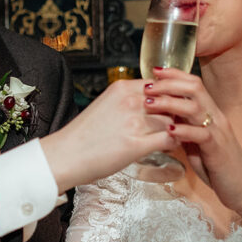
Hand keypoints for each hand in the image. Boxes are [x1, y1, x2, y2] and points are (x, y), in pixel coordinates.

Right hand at [40, 79, 173, 192]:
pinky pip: (168, 139)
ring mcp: (134, 123)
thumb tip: (145, 104)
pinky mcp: (137, 145)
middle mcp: (130, 102)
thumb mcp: (105, 105)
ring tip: (174, 136)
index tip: (170, 107)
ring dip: (176, 129)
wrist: (65, 155)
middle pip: (169, 101)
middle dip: (174, 113)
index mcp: (122, 88)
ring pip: (171, 120)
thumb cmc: (82, 135)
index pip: (159, 85)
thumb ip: (126, 101)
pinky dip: (173, 143)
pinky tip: (169, 147)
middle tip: (177, 123)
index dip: (168, 96)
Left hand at [143, 68, 241, 215]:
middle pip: (194, 88)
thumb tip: (164, 119)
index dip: (174, 75)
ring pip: (195, 107)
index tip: (154, 72)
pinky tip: (168, 130)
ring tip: (149, 104)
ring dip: (169, 103)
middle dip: (168, 84)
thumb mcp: (198, 144)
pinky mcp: (218, 149)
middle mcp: (216, 117)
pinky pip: (201, 134)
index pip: (194, 84)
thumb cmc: (218, 168)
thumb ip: (185, 129)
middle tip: (147, 87)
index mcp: (211, 114)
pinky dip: (183, 130)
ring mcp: (218, 132)